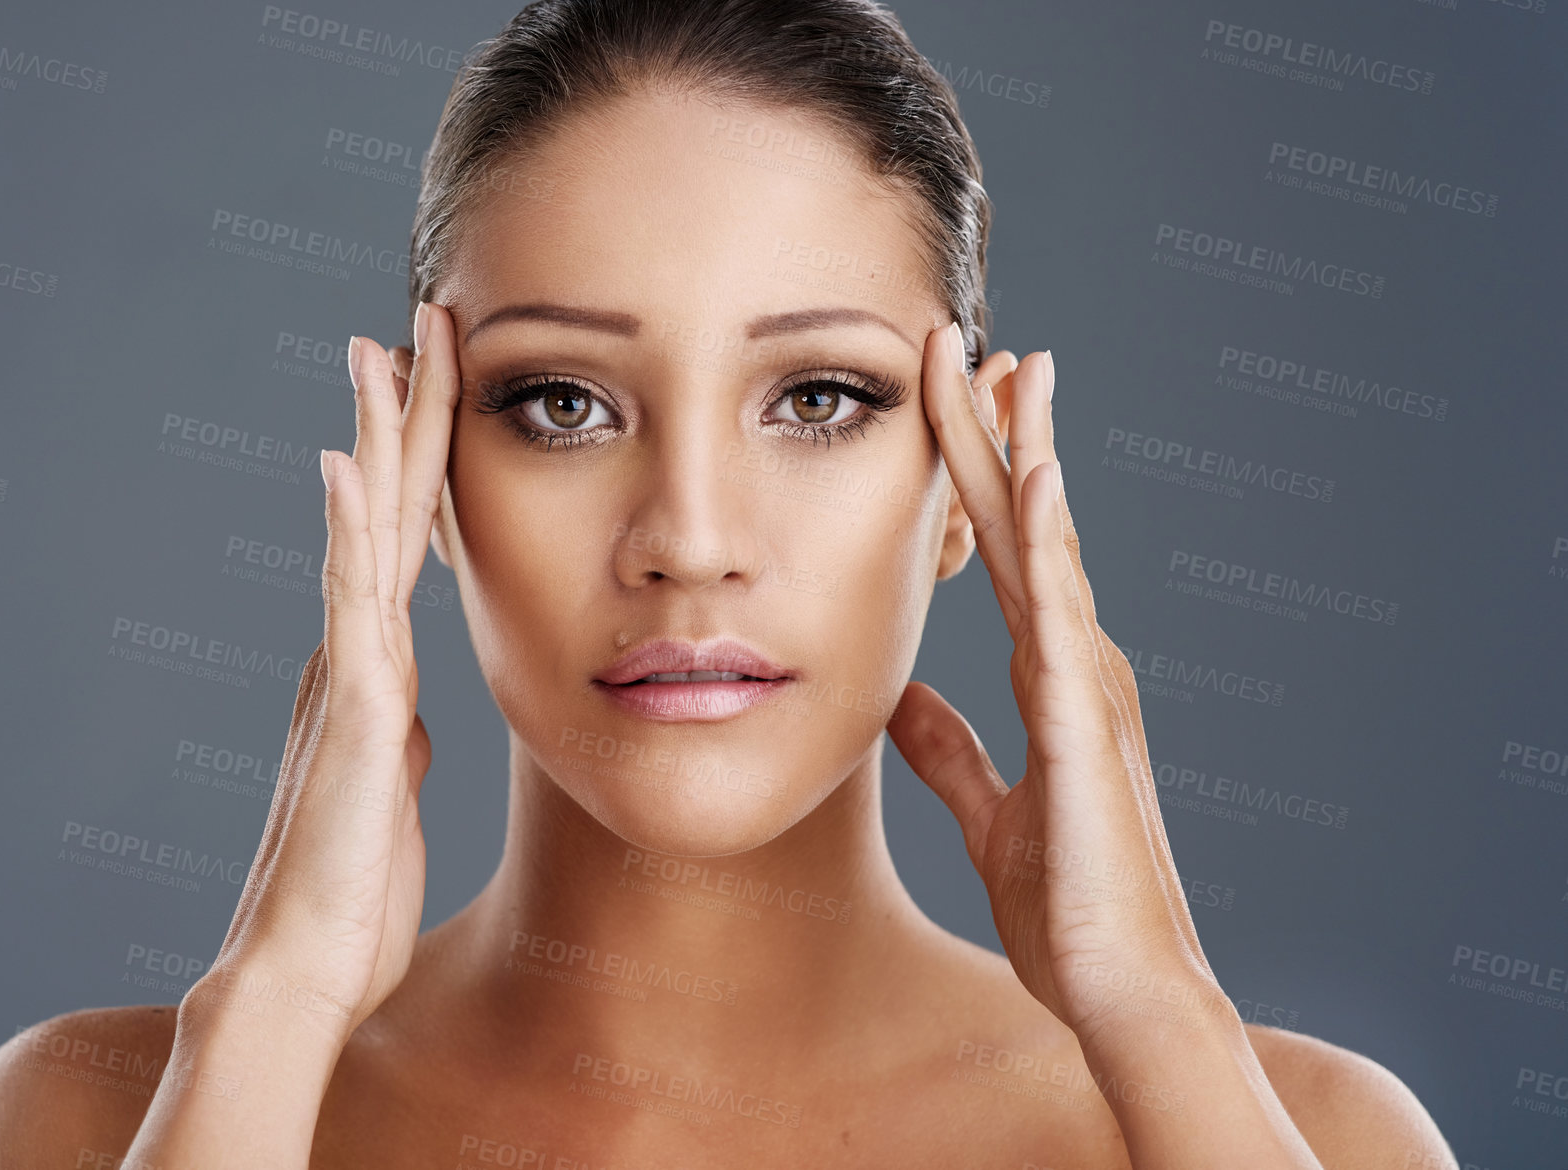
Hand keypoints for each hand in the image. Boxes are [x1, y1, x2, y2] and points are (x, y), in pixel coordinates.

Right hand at [195, 302, 459, 1043]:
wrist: (308, 965)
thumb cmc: (350, 889)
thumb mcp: (390, 791)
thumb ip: (398, 736)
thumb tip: (415, 712)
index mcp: (378, 666)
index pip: (408, 538)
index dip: (424, 460)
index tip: (437, 383)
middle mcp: (358, 651)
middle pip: (387, 510)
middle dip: (403, 414)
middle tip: (413, 323)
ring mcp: (350, 673)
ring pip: (366, 534)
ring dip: (377, 440)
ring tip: (380, 351)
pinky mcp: (352, 710)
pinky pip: (352, 605)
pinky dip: (346, 532)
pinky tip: (345, 464)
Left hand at [887, 325, 1223, 1047]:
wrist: (1121, 987)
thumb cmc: (1070, 905)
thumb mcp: (988, 810)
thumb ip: (951, 749)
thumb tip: (906, 697)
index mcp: (1051, 676)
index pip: (1008, 551)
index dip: (984, 474)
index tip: (965, 399)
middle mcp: (1074, 663)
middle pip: (1028, 524)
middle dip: (1002, 430)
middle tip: (982, 340)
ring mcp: (1086, 688)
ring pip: (1046, 548)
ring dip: (1025, 454)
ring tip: (1009, 367)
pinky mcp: (1084, 728)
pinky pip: (1059, 621)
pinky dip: (1050, 547)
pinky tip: (1038, 481)